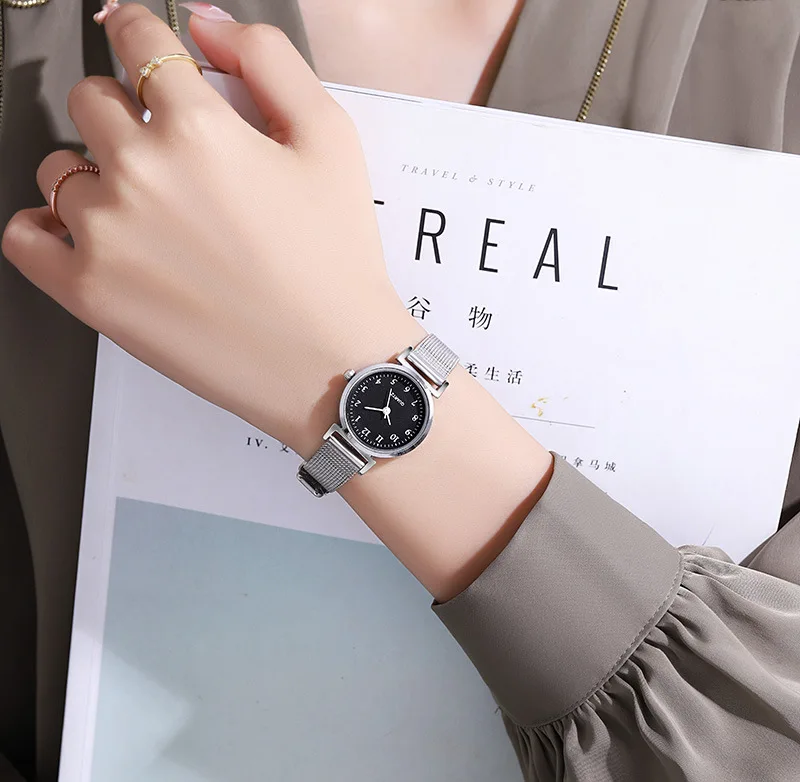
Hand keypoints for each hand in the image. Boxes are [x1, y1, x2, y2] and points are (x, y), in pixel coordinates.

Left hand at [1, 3, 421, 456]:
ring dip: (94, 174)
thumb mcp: (332, 141)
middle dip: (124, 113)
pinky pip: (24, 235)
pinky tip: (90, 237)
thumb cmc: (334, 261)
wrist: (328, 361)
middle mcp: (139, 171)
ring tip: (147, 214)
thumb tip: (204, 24)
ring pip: (57, 167)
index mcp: (198, 126)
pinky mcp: (88, 292)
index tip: (146, 53)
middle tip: (169, 157)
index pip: (136, 39)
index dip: (143, 38)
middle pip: (89, 99)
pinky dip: (46, 227)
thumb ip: (270, 60)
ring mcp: (105, 233)